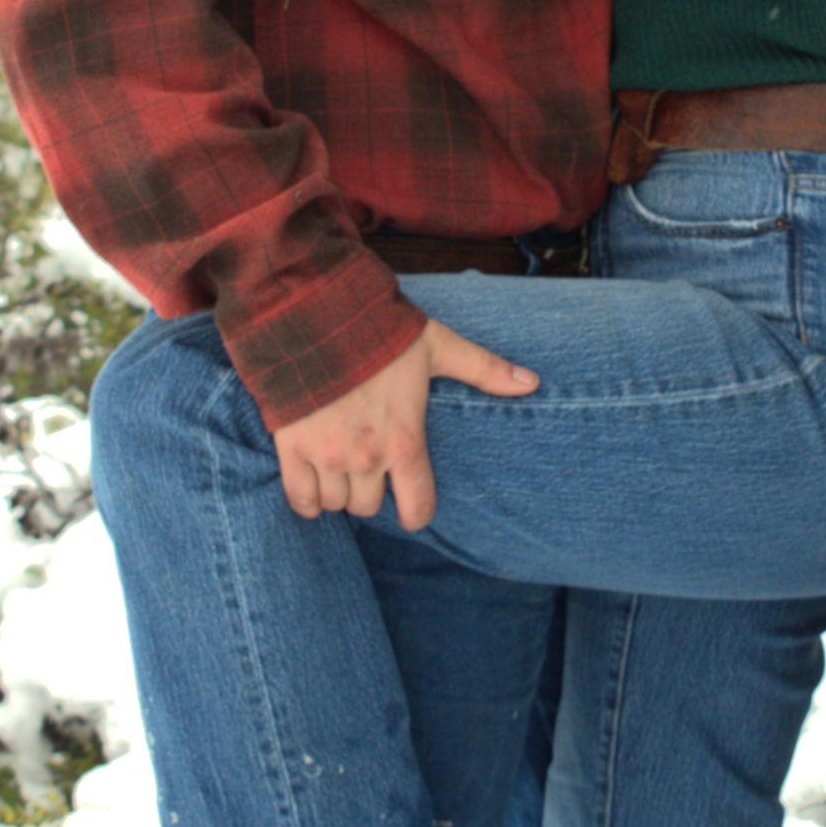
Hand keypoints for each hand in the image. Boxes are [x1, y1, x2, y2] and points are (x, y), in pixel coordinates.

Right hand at [270, 315, 540, 530]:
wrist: (316, 314)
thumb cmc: (379, 332)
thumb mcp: (438, 346)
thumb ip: (484, 369)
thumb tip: (533, 383)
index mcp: (404, 441)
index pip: (418, 507)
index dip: (417, 512)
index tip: (413, 506)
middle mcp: (367, 458)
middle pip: (370, 508)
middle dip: (374, 492)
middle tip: (372, 466)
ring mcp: (327, 457)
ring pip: (337, 505)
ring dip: (342, 492)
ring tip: (344, 467)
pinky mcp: (292, 449)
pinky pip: (300, 499)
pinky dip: (308, 499)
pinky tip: (315, 484)